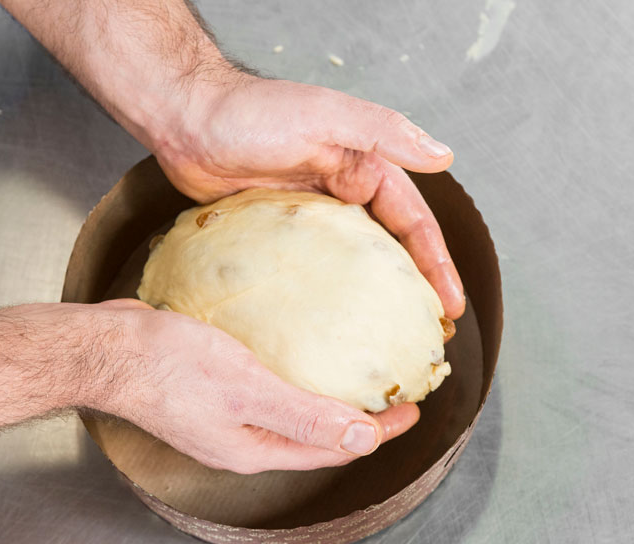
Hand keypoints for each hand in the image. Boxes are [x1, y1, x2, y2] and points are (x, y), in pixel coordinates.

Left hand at [0, 0, 464, 318]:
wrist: (184, 120)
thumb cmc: (252, 113)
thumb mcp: (324, 116)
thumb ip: (382, 135)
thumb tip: (443, 156)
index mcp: (364, 168)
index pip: (413, 224)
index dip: (436, 265)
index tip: (449, 307)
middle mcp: (344, 192)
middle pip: (390, 249)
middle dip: (414, 291)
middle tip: (427, 338)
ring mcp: (311, 214)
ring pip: (353, 264)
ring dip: (373, 299)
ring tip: (385, 340)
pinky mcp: (277, 230)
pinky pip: (310, 268)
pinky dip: (325, 294)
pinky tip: (326, 324)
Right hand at [0, 301, 418, 472]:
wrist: (106, 348)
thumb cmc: (166, 368)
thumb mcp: (247, 389)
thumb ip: (305, 416)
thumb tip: (361, 437)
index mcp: (254, 448)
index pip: (333, 447)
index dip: (377, 431)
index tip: (412, 408)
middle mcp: (243, 439)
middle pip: (317, 434)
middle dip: (358, 416)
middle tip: (393, 387)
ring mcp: (226, 415)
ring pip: (294, 410)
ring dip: (328, 392)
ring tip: (358, 366)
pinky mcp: (214, 389)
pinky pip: (269, 385)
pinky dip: (295, 370)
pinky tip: (302, 343)